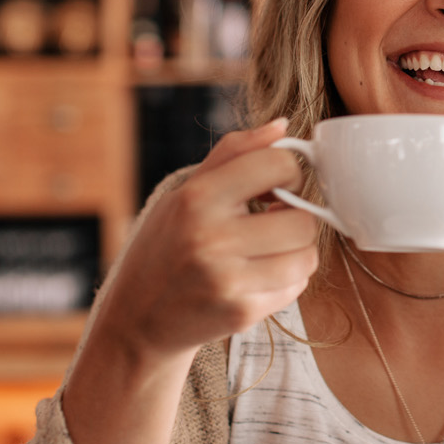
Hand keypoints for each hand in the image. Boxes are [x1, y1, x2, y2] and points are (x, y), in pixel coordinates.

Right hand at [91, 118, 320, 363]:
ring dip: (297, 252)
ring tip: (269, 250)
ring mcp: (228, 280)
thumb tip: (283, 126)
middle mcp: (212, 239)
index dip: (288, 171)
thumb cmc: (165, 247)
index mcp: (197, 198)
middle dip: (296, 218)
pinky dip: (286, 280)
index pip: (277, 164)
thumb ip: (234, 153)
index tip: (276, 185)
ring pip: (307, 257)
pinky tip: (259, 276)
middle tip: (274, 221)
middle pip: (303, 219)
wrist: (136, 317)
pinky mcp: (241, 313)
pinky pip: (296, 287)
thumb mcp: (185, 192)